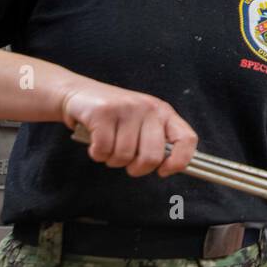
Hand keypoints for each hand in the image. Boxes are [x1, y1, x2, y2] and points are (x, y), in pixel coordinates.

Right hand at [60, 83, 196, 177]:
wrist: (78, 94)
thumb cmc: (114, 116)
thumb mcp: (141, 123)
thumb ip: (156, 142)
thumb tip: (167, 167)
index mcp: (163, 112)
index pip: (187, 139)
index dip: (179, 162)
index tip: (163, 171)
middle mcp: (149, 108)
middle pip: (152, 157)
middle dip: (137, 169)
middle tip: (127, 162)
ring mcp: (127, 108)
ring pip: (124, 156)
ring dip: (112, 160)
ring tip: (108, 146)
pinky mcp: (104, 112)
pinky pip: (103, 150)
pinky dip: (97, 154)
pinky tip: (95, 142)